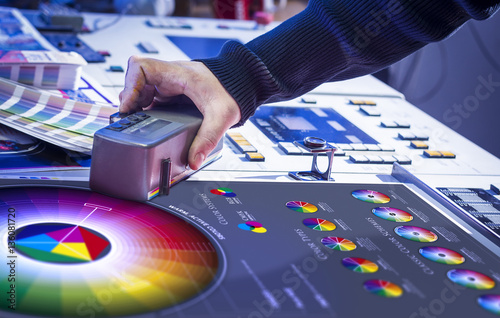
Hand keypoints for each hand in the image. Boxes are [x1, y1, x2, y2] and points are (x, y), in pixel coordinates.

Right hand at [119, 56, 240, 169]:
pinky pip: (151, 95)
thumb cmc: (233, 91)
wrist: (243, 83)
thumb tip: (194, 161)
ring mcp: (171, 82)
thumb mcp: (222, 117)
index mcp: (179, 74)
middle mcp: (171, 75)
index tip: (129, 107)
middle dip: (130, 98)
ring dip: (136, 103)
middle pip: (136, 79)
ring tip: (137, 122)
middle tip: (131, 119)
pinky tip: (147, 121)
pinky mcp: (173, 91)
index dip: (130, 85)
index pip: (141, 66)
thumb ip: (207, 140)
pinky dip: (145, 107)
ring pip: (141, 87)